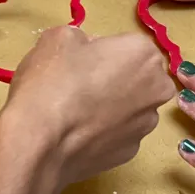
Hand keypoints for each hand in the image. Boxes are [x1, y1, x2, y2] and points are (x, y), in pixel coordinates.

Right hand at [6, 26, 174, 182]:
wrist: (38, 141)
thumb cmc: (52, 81)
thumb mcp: (58, 38)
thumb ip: (80, 39)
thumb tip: (84, 51)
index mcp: (144, 54)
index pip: (128, 45)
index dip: (102, 51)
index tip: (80, 61)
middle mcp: (155, 90)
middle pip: (138, 77)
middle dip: (116, 79)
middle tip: (80, 85)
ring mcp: (145, 126)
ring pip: (131, 109)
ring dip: (111, 107)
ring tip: (75, 113)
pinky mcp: (129, 155)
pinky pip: (118, 135)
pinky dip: (102, 133)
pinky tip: (76, 134)